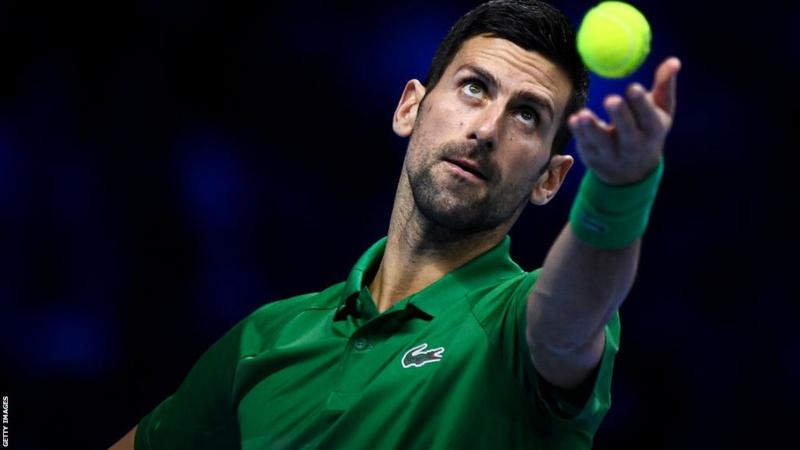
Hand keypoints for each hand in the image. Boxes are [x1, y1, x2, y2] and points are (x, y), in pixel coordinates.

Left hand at [568, 57, 680, 184]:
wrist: (632, 171)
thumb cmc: (648, 129)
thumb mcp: (660, 111)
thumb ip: (664, 85)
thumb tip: (673, 60)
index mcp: (653, 130)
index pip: (648, 118)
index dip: (641, 104)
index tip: (632, 88)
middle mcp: (634, 145)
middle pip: (627, 131)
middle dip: (620, 116)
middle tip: (611, 99)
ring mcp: (612, 154)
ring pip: (602, 142)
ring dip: (591, 128)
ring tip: (582, 114)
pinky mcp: (593, 157)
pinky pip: (585, 144)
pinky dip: (578, 133)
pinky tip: (573, 120)